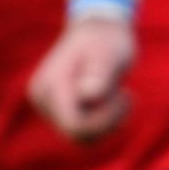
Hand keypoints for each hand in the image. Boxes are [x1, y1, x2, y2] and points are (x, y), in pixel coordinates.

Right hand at [29, 16, 137, 141]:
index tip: (126, 95)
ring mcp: (46, 106)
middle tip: (126, 95)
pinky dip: (104, 123)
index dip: (105, 121)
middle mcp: (42, 98)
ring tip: (122, 96)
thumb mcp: (110, 53)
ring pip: (82, 137)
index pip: (76, 125)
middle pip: (78, 134)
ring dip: (108, 123)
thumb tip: (88, 96)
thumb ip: (99, 73)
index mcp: (51, 84)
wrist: (98, 32)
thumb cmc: (107, 40)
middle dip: (108, 120)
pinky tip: (115, 102)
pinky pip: (83, 133)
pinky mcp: (57, 111)